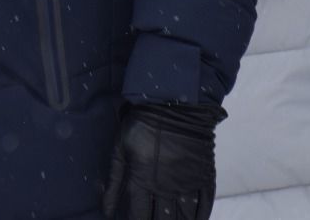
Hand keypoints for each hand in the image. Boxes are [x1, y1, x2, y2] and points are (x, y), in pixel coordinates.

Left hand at [101, 102, 222, 219]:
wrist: (174, 102)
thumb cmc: (141, 123)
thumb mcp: (121, 148)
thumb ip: (114, 181)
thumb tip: (106, 211)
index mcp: (142, 180)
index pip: (138, 216)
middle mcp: (165, 186)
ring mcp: (186, 182)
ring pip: (183, 217)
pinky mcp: (203, 175)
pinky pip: (204, 204)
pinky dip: (199, 216)